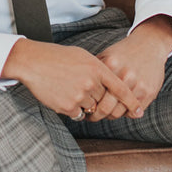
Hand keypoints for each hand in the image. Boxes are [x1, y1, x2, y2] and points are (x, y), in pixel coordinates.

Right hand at [1, 38, 143, 119]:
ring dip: (84, 104)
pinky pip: (78, 114)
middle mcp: (91, 82)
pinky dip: (73, 109)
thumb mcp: (82, 56)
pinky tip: (63, 96)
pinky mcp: (67, 106)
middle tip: (83, 88)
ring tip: (69, 89)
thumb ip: (98, 69)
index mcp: (97, 68)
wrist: (33, 62)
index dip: (131, 102)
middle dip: (97, 98)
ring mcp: (79, 95)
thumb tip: (109, 84)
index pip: (121, 89)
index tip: (138, 111)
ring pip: (91, 108)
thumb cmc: (57, 57)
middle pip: (104, 100)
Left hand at [92, 14, 171, 119]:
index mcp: (111, 65)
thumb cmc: (123, 52)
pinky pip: (133, 112)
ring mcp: (139, 85)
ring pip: (119, 113)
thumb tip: (77, 88)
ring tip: (106, 113)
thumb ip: (93, 70)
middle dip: (97, 115)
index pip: (94, 94)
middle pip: (106, 108)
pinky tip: (120, 108)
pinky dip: (125, 113)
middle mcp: (125, 76)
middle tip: (92, 115)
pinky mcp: (150, 92)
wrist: (149, 44)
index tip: (84, 108)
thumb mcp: (106, 56)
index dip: (88, 104)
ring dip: (111, 116)